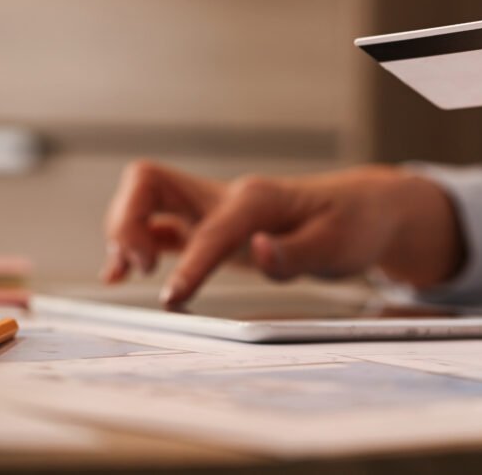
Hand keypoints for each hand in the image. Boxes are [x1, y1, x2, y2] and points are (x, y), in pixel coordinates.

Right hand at [101, 162, 463, 306]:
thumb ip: (295, 252)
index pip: (211, 229)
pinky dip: (132, 243)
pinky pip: (157, 226)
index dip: (190, 264)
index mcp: (257, 200)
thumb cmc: (352, 224)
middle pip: (150, 182)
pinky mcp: (209, 226)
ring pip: (144, 199)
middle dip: (128, 219)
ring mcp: (212, 209)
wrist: (361, 209)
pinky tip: (120, 272)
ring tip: (121, 272)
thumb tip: (259, 251)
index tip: (172, 298)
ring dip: (122, 230)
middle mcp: (226, 197)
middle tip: (136, 266)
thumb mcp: (338, 245)